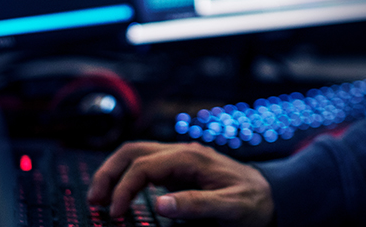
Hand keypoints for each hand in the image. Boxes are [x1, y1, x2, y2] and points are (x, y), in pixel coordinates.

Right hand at [87, 141, 273, 226]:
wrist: (271, 193)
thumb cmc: (253, 199)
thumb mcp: (230, 206)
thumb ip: (196, 205)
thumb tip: (159, 204)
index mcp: (191, 157)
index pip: (144, 165)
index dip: (124, 188)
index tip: (116, 214)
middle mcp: (182, 153)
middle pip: (133, 152)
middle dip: (109, 173)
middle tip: (95, 201)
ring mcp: (179, 159)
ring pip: (136, 155)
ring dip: (114, 172)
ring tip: (100, 198)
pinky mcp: (179, 170)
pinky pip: (145, 167)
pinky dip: (127, 177)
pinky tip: (121, 195)